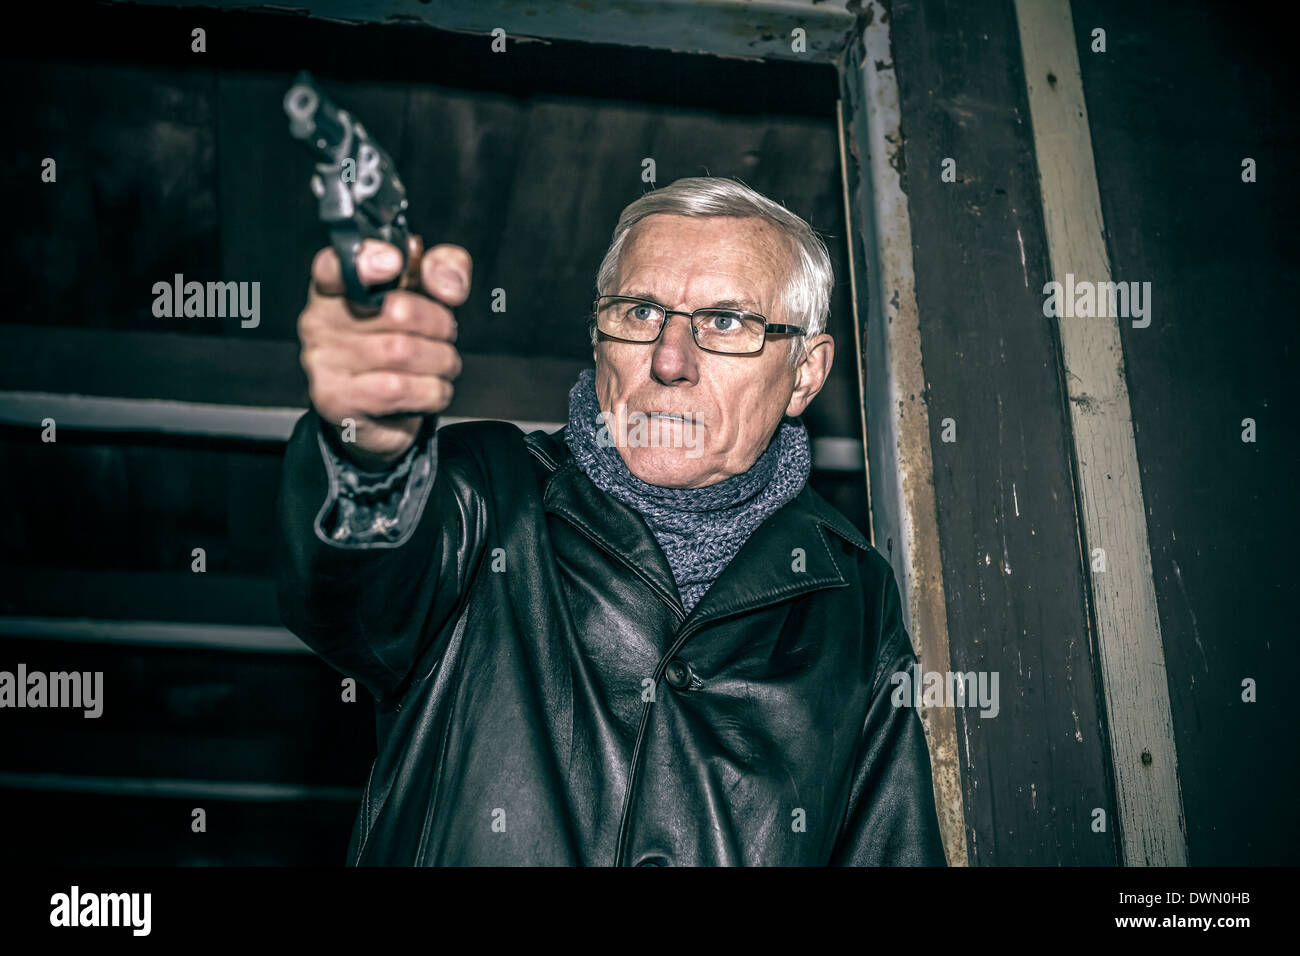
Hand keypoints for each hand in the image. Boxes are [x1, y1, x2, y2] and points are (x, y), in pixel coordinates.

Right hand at [298, 239, 470, 468]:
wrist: (380, 414)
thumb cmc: (399, 345)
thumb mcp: (422, 298)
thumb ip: (438, 272)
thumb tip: (447, 284)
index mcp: (336, 288)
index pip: (335, 266)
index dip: (366, 260)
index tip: (394, 262)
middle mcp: (320, 321)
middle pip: (397, 310)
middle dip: (439, 323)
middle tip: (445, 334)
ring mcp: (323, 362)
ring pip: (404, 351)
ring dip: (442, 360)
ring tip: (441, 364)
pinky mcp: (336, 399)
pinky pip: (402, 388)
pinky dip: (433, 390)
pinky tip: (430, 389)